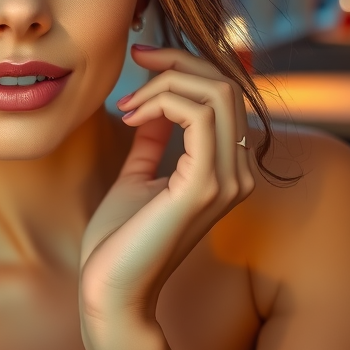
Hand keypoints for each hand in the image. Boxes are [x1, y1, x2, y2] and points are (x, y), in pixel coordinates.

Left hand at [79, 46, 255, 349]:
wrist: (111, 289)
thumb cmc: (120, 240)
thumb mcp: (137, 176)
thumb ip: (152, 141)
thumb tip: (155, 103)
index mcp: (226, 169)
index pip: (224, 94)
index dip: (184, 64)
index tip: (140, 60)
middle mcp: (237, 173)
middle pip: (225, 85)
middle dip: (176, 62)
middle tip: (135, 63)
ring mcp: (227, 180)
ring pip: (216, 93)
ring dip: (165, 82)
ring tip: (127, 103)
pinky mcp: (204, 187)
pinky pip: (200, 116)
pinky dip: (163, 101)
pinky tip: (131, 115)